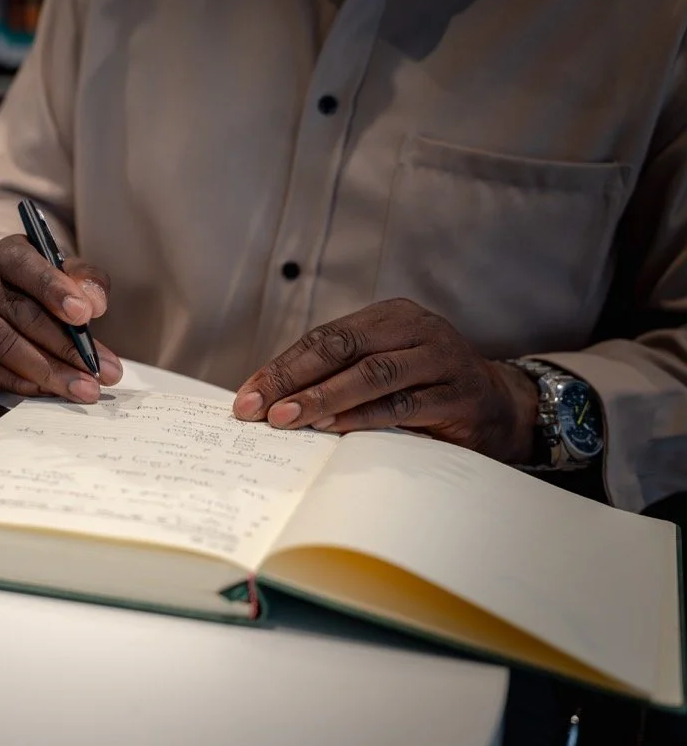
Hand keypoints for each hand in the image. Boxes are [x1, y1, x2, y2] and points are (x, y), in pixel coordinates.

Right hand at [0, 235, 122, 400]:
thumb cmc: (37, 286)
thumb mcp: (64, 271)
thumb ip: (85, 280)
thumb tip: (95, 304)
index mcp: (4, 255)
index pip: (26, 267)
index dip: (55, 290)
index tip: (85, 314)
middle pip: (21, 315)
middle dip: (65, 346)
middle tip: (98, 368)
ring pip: (5, 347)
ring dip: (48, 372)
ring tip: (84, 389)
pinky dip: (23, 384)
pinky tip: (51, 391)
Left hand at [232, 299, 539, 463]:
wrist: (500, 407)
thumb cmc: (425, 388)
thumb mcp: (384, 369)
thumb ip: (337, 375)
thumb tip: (268, 400)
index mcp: (389, 317)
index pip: (324, 338)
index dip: (281, 368)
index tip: (246, 398)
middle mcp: (416, 329)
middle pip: (342, 349)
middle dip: (292, 380)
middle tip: (257, 409)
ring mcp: (440, 359)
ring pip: (371, 375)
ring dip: (323, 398)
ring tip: (286, 419)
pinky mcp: (458, 396)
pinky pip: (401, 405)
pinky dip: (363, 417)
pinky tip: (332, 429)